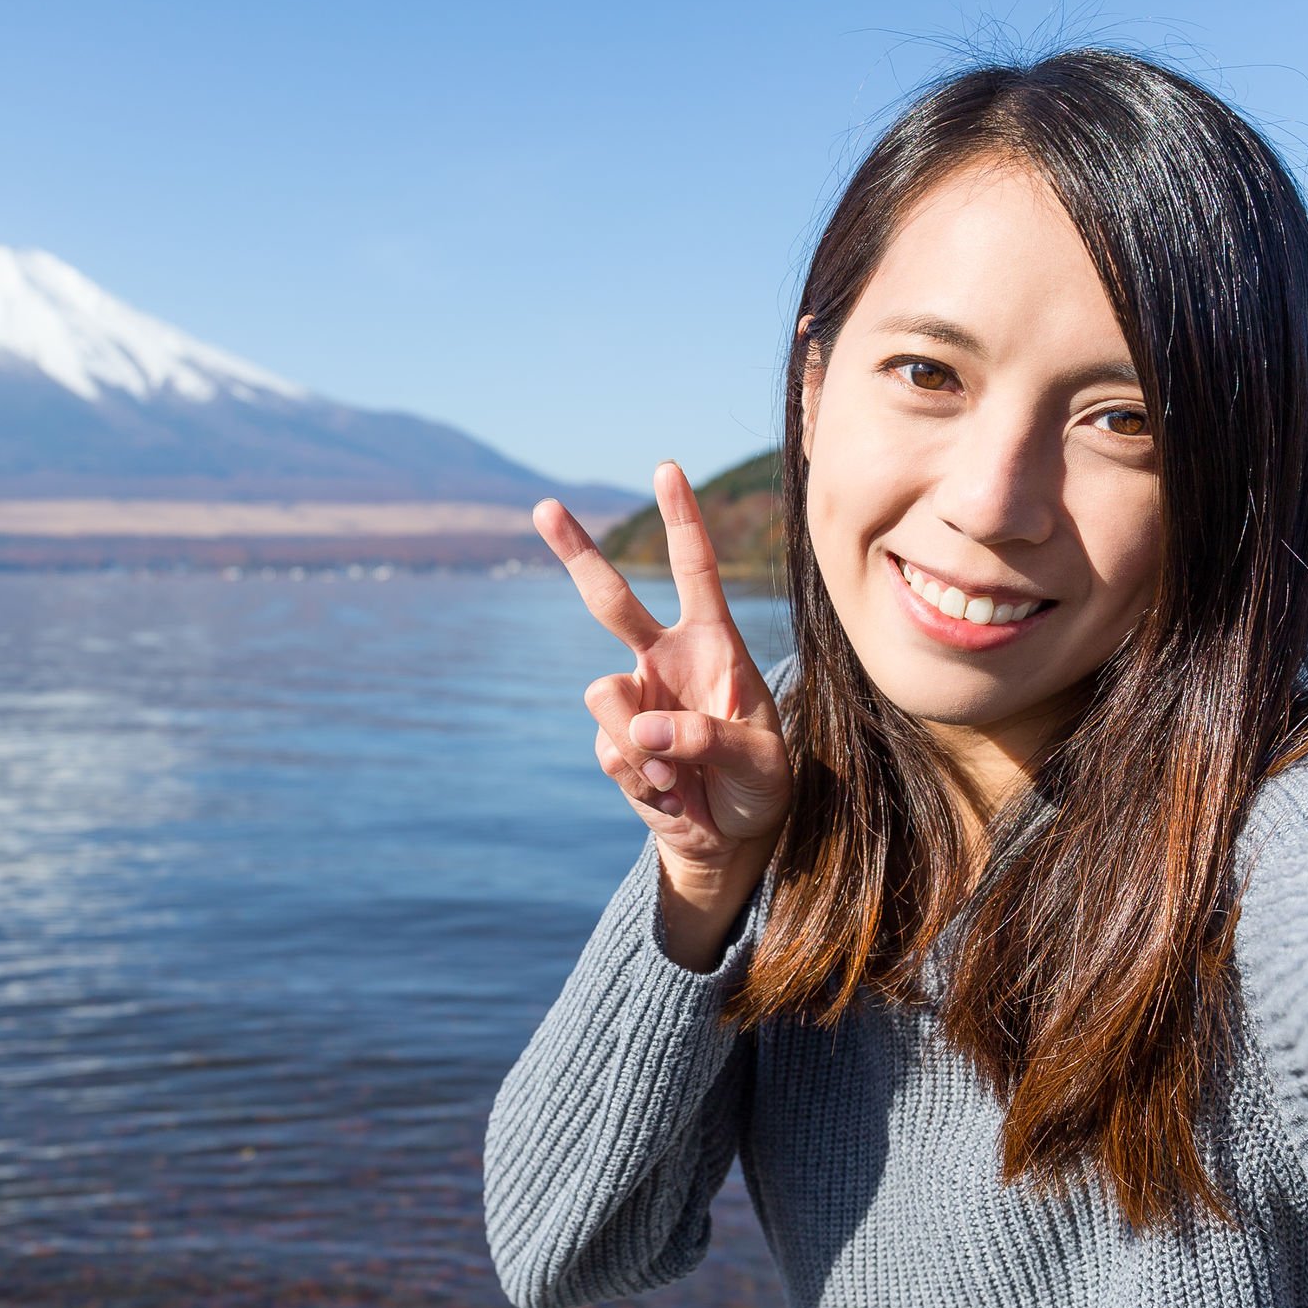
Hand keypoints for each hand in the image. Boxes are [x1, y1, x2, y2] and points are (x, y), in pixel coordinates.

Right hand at [535, 462, 793, 967]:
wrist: (730, 838)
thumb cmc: (762, 785)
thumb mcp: (763, 764)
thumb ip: (712, 738)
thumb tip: (644, 728)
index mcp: (713, 645)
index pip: (694, 571)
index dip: (682, 520)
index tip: (666, 469)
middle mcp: (666, 662)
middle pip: (610, 599)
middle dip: (577, 552)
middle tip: (544, 507)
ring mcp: (635, 702)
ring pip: (603, 697)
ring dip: (636, 739)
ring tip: (678, 776)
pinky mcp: (615, 745)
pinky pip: (610, 752)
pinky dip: (642, 778)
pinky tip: (671, 794)